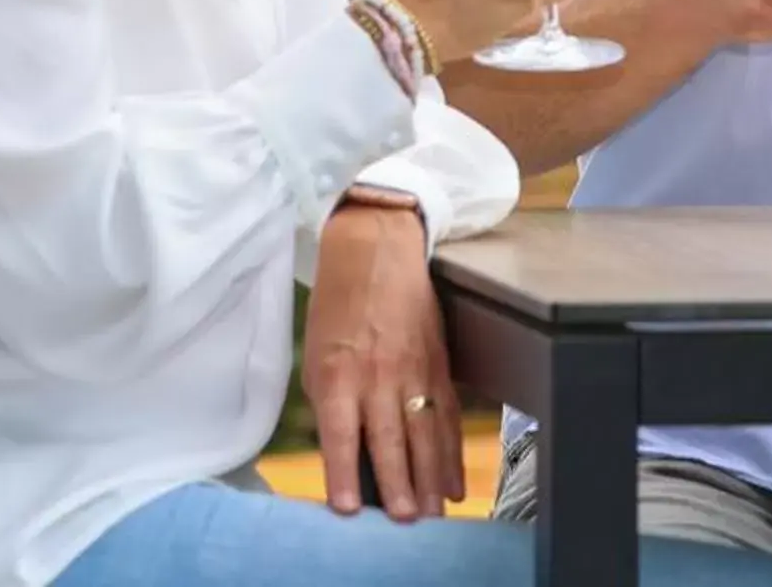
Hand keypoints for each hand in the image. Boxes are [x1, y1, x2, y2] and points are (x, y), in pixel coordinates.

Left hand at [303, 202, 462, 519]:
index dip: (345, 473)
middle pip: (390, 438)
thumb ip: (331, 407)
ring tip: (434, 511)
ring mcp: (413, 370)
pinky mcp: (438, 364)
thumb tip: (344, 458)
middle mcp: (377, 375)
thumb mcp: (317, 357)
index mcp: (337, 374)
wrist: (376, 250)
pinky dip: (452, 450)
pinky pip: (447, 415)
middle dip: (399, 483)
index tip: (349, 509)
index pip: (341, 434)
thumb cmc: (336, 308)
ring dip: (431, 475)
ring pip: (425, 431)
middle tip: (406, 520)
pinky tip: (454, 479)